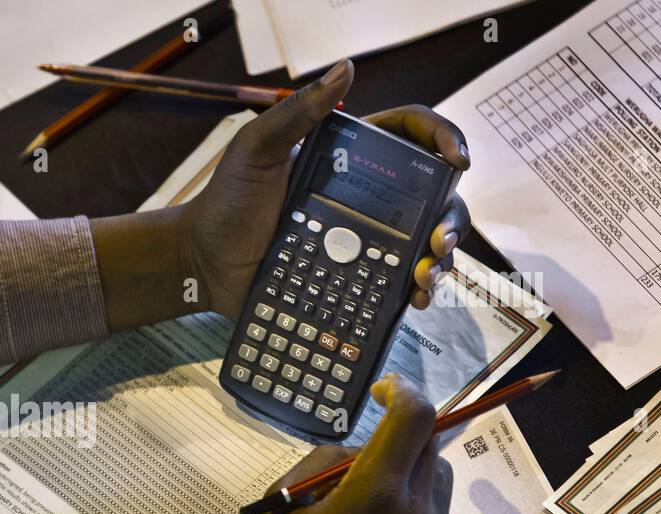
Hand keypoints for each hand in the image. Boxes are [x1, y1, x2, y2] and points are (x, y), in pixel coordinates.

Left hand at [178, 58, 471, 315]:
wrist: (203, 263)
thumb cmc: (225, 202)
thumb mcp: (256, 150)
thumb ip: (297, 113)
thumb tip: (345, 69)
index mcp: (348, 156)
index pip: (409, 134)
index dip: (442, 138)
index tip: (456, 160)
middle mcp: (364, 194)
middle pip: (430, 193)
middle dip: (449, 214)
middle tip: (439, 238)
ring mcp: (361, 237)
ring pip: (421, 240)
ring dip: (439, 256)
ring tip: (427, 274)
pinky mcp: (351, 276)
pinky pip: (394, 280)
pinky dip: (413, 288)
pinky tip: (414, 297)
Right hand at [249, 374, 457, 513]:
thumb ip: (318, 469)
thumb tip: (351, 451)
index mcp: (372, 495)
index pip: (413, 417)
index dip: (401, 391)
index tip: (382, 391)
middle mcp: (416, 513)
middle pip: (430, 443)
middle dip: (400, 435)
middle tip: (364, 456)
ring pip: (439, 479)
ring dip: (411, 472)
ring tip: (372, 503)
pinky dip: (414, 511)